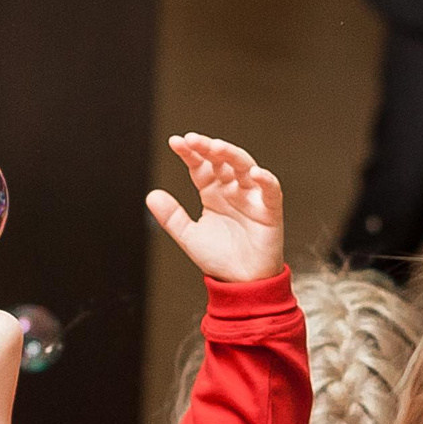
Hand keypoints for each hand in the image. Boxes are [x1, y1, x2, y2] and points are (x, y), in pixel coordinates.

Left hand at [148, 133, 284, 283]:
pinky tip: (254, 173)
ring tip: (216, 147)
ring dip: (231, 155)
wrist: (241, 283)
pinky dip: (265, 180)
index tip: (175, 142)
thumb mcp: (189, 236)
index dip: (189, 153)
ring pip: (244, 166)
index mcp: (213, 192)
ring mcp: (251, 197)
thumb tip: (151, 195)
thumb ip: (171, 216)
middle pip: (222, 160)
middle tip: (193, 140)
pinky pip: (270, 190)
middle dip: (208, 148)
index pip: (200, 166)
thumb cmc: (219, 258)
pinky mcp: (269, 209)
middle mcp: (232, 190)